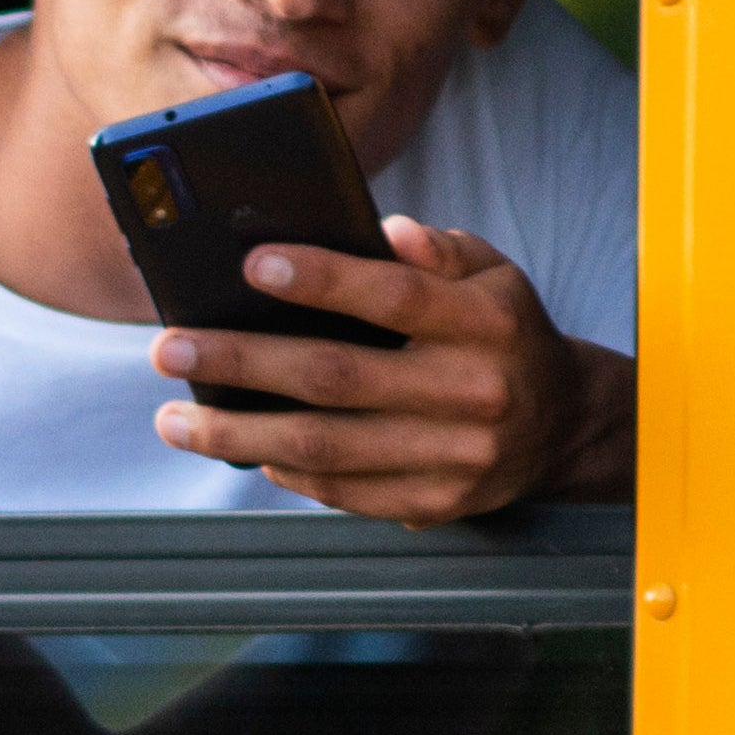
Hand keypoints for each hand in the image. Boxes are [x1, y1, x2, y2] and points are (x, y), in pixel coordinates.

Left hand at [149, 217, 636, 520]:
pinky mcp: (435, 503)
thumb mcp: (492, 275)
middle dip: (241, 361)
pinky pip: (340, 490)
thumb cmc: (503, 334)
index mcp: (486, 322)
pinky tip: (239, 446)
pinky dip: (282, 469)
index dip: (322, 279)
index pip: (395, 295)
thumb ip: (437, 251)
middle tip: (170, 349)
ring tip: (174, 418)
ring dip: (235, 433)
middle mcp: (473, 391)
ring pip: (323, 447)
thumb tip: (386, 231)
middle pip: (336, 377)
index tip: (250, 265)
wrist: (565, 425)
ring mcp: (454, 456)